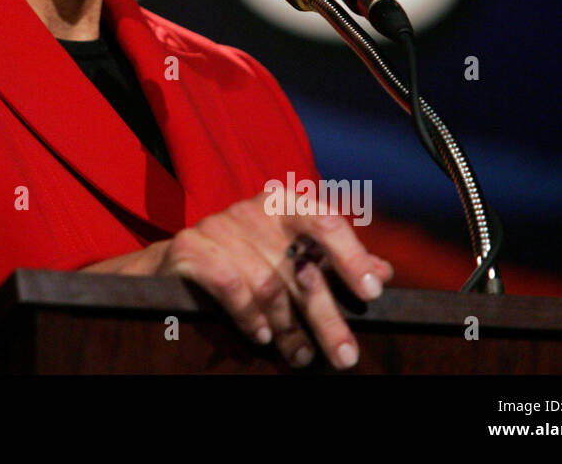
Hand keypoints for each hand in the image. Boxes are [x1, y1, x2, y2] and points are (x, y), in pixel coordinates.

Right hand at [81, 184, 393, 369]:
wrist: (176, 265)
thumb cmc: (244, 262)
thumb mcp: (291, 259)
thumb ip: (334, 263)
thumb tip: (384, 270)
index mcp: (283, 204)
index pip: (326, 222)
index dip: (351, 257)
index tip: (372, 292)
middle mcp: (252, 208)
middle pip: (300, 268)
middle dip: (327, 317)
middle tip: (345, 355)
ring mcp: (218, 224)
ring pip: (268, 283)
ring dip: (288, 327)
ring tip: (298, 354)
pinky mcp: (189, 245)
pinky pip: (230, 284)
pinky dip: (250, 315)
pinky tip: (261, 334)